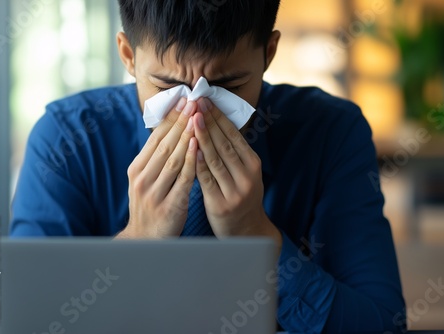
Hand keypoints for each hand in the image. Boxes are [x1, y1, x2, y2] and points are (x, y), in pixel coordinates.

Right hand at [118, 98, 197, 237]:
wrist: (145, 240)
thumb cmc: (151, 206)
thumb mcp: (146, 180)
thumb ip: (155, 159)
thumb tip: (169, 131)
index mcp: (137, 169)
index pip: (155, 138)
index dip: (171, 118)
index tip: (183, 101)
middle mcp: (142, 178)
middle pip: (164, 144)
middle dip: (180, 121)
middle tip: (193, 101)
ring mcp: (154, 192)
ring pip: (172, 158)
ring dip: (186, 136)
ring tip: (198, 117)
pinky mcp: (169, 205)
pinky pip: (182, 179)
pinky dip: (190, 161)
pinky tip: (198, 146)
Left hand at [193, 98, 281, 244]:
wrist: (247, 231)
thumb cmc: (241, 197)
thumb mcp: (245, 173)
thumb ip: (233, 152)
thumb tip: (216, 122)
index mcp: (253, 164)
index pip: (234, 135)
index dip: (219, 117)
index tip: (205, 100)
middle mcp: (247, 175)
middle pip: (224, 143)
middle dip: (209, 121)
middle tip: (196, 102)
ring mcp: (235, 190)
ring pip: (216, 158)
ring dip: (203, 137)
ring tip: (192, 119)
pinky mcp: (221, 203)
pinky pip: (207, 179)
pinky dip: (198, 163)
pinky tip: (190, 149)